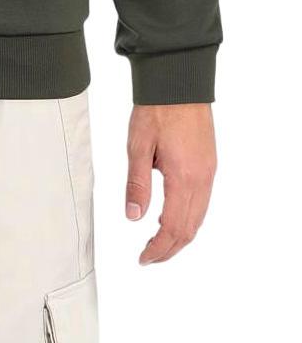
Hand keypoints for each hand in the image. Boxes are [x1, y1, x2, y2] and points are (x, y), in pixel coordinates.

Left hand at [125, 103, 216, 264]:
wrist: (179, 82)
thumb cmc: (156, 110)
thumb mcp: (138, 146)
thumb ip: (137, 183)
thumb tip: (133, 217)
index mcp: (184, 177)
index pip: (174, 228)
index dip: (159, 249)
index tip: (143, 259)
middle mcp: (202, 179)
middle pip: (190, 229)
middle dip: (170, 248)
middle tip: (148, 257)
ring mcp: (209, 172)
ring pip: (199, 217)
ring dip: (180, 235)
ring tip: (158, 244)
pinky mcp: (209, 164)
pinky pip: (202, 202)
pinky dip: (189, 218)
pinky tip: (173, 218)